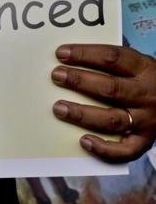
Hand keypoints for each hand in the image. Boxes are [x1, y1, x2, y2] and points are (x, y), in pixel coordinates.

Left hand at [51, 44, 155, 161]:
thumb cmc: (147, 81)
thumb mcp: (138, 65)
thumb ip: (112, 61)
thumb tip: (71, 56)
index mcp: (145, 69)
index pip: (113, 57)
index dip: (85, 54)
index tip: (61, 53)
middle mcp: (147, 95)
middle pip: (111, 88)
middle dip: (80, 81)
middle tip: (56, 76)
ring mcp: (146, 120)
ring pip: (113, 119)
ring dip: (83, 114)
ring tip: (58, 108)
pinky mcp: (144, 140)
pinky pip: (125, 150)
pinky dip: (104, 148)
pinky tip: (83, 141)